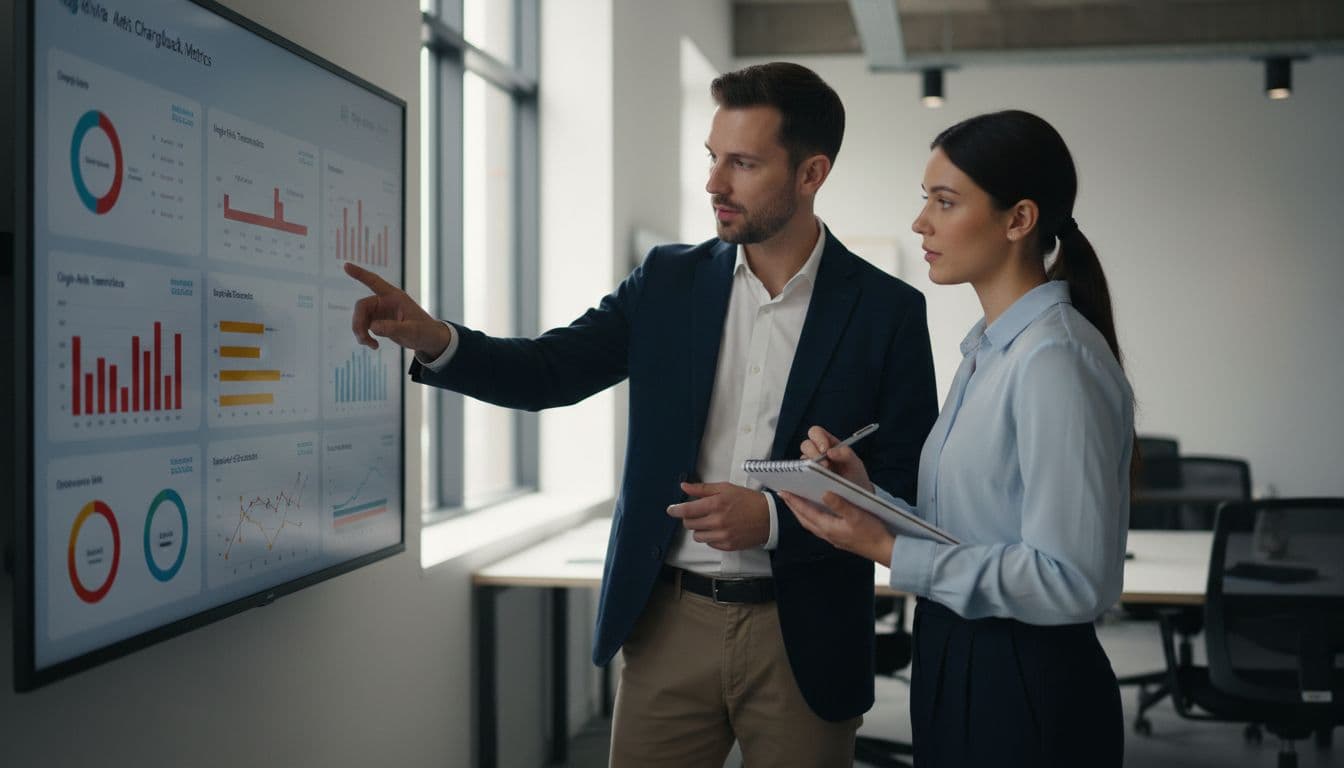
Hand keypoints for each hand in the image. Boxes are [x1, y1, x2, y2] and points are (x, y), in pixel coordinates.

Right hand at [345, 262, 452, 357]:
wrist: (429, 341)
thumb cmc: (425, 331)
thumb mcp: (412, 331)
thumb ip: (394, 328)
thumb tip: (372, 327)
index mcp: (395, 297)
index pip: (374, 282)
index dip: (360, 274)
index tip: (346, 266)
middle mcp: (385, 302)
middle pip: (362, 306)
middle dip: (358, 322)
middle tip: (363, 338)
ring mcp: (380, 312)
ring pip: (360, 318)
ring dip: (360, 332)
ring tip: (370, 345)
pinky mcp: (379, 322)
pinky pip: (364, 327)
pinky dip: (365, 336)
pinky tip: (374, 345)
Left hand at [666, 482, 769, 550]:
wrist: (769, 517)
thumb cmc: (748, 500)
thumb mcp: (725, 488)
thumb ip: (702, 488)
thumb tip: (684, 486)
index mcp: (716, 504)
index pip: (687, 510)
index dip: (676, 510)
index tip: (671, 510)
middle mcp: (718, 521)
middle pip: (689, 524)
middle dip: (690, 518)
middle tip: (698, 512)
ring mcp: (723, 536)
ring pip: (697, 536)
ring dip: (700, 528)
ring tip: (711, 521)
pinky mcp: (727, 546)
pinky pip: (709, 543)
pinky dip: (710, 537)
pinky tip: (719, 529)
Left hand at [779, 491, 893, 566]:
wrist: (885, 550)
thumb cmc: (873, 533)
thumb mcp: (857, 515)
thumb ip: (840, 504)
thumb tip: (824, 493)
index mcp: (829, 527)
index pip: (806, 512)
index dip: (794, 501)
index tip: (783, 492)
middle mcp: (827, 534)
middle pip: (804, 519)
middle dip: (793, 507)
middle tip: (785, 495)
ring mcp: (832, 538)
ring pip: (810, 524)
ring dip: (802, 513)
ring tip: (796, 503)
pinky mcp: (838, 538)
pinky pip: (819, 527)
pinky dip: (812, 518)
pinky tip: (816, 513)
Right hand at [800, 425, 872, 491]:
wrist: (854, 497)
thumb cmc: (855, 476)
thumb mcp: (855, 464)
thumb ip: (846, 454)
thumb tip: (830, 452)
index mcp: (828, 443)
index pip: (816, 432)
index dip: (818, 438)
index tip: (825, 449)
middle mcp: (816, 453)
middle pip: (806, 445)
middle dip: (814, 453)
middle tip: (825, 465)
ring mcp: (810, 466)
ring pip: (802, 460)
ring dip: (810, 466)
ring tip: (821, 477)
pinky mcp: (806, 479)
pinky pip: (800, 476)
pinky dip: (803, 477)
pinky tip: (812, 483)